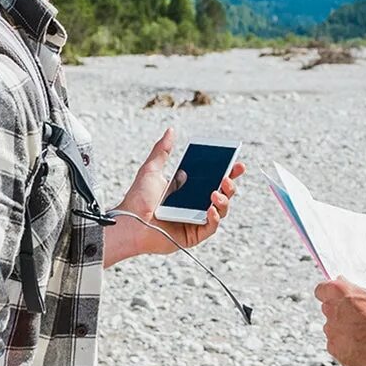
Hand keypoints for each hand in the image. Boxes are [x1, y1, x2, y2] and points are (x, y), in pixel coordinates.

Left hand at [107, 130, 243, 261]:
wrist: (129, 223)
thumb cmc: (137, 199)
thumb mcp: (151, 169)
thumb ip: (163, 150)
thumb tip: (171, 131)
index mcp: (189, 189)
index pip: (214, 178)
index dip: (228, 171)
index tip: (237, 163)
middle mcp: (195, 204)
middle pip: (222, 194)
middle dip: (230, 185)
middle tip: (228, 177)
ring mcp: (196, 220)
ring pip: (220, 210)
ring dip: (223, 200)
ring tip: (216, 193)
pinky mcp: (194, 235)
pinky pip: (211, 227)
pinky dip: (214, 218)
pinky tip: (210, 209)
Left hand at [317, 277, 365, 365]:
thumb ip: (351, 290)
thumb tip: (339, 280)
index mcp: (339, 292)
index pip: (321, 290)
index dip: (328, 295)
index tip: (336, 299)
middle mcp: (331, 311)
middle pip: (328, 311)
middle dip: (339, 315)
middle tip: (358, 320)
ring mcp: (331, 332)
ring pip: (333, 331)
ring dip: (343, 333)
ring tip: (365, 337)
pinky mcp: (335, 350)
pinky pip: (337, 349)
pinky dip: (347, 349)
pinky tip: (364, 348)